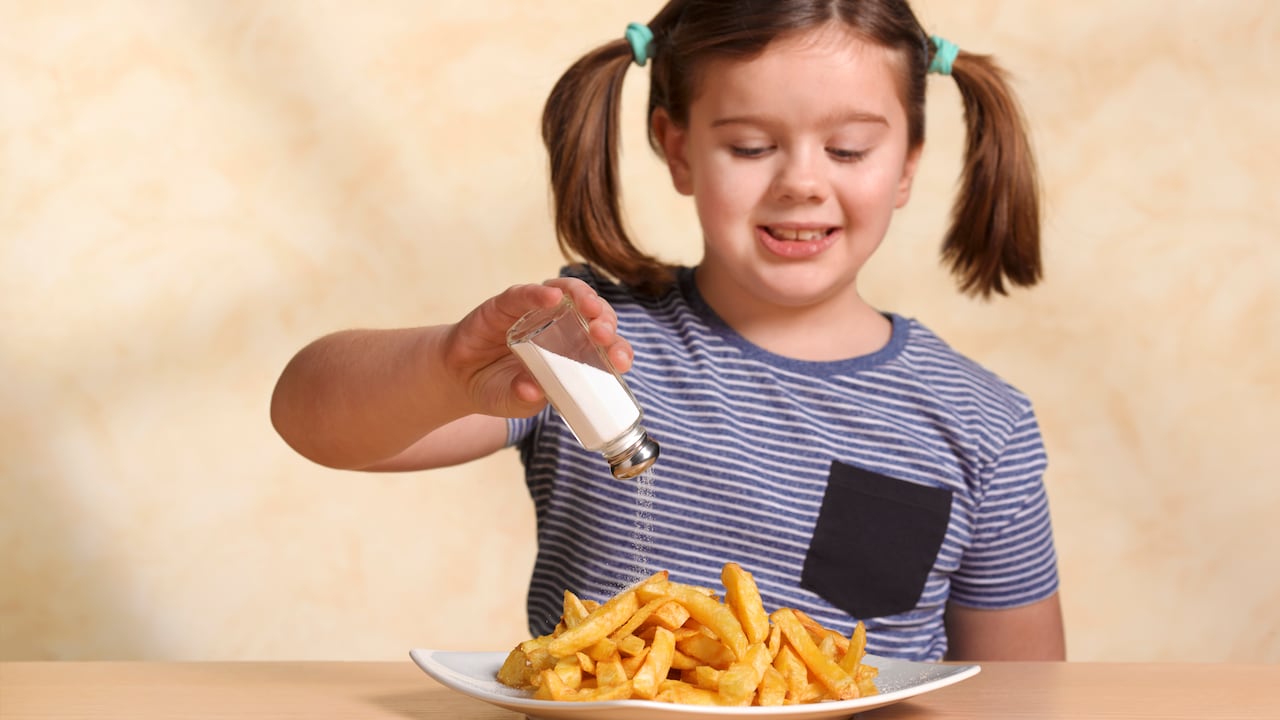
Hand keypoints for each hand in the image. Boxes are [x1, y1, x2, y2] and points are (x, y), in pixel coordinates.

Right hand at [440, 278, 633, 417]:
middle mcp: (561, 326)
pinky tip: (551, 297)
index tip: (621, 362)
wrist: (460, 378)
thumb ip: (525, 398)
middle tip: (604, 336)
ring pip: (569, 294)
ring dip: (584, 298)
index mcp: (574, 352)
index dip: (618, 349)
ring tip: (589, 309)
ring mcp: (536, 311)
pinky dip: (539, 293)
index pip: (605, 346)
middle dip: (605, 321)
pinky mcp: (508, 303)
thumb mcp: (515, 402)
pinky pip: (525, 293)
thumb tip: (534, 391)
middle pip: (594, 315)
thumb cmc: (500, 389)